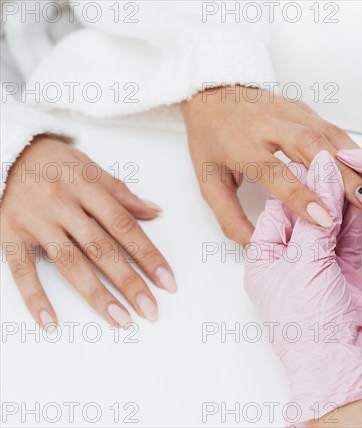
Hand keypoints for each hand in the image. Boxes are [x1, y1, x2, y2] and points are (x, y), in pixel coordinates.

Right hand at [0, 137, 175, 328]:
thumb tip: (154, 211)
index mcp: (87, 187)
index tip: (167, 281)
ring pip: (69, 262)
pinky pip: (22, 270)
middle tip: (150, 310)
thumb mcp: (89, 166)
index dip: (149, 255)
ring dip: (96, 294)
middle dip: (129, 282)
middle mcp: (63, 205)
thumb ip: (120, 193)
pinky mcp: (8, 234)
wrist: (2, 150)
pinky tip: (50, 322)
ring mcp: (35, 222)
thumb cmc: (51, 161)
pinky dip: (35, 297)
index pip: (125, 226)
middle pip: (101, 248)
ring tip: (119, 319)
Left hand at [181, 85, 361, 245]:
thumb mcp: (208, 181)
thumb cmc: (211, 138)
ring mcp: (289, 112)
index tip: (324, 219)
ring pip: (329, 134)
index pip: (275, 171)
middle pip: (312, 146)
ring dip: (355, 162)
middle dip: (343, 175)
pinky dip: (353, 149)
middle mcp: (268, 123)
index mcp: (240, 143)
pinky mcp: (304, 109)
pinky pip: (333, 129)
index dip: (301, 196)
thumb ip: (229, 217)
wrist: (211, 93)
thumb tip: (254, 246)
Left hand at [244, 151, 361, 424]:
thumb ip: (316, 218)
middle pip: (305, 211)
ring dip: (343, 199)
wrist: (345, 364)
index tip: (313, 160)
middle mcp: (287, 260)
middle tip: (337, 161)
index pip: (277, 207)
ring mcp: (316, 265)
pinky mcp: (342, 270)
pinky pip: (348, 236)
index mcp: (263, 258)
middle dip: (323, 187)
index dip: (297, 182)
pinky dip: (356, 218)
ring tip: (355, 173)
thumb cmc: (309, 328)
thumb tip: (323, 176)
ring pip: (330, 221)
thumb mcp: (305, 263)